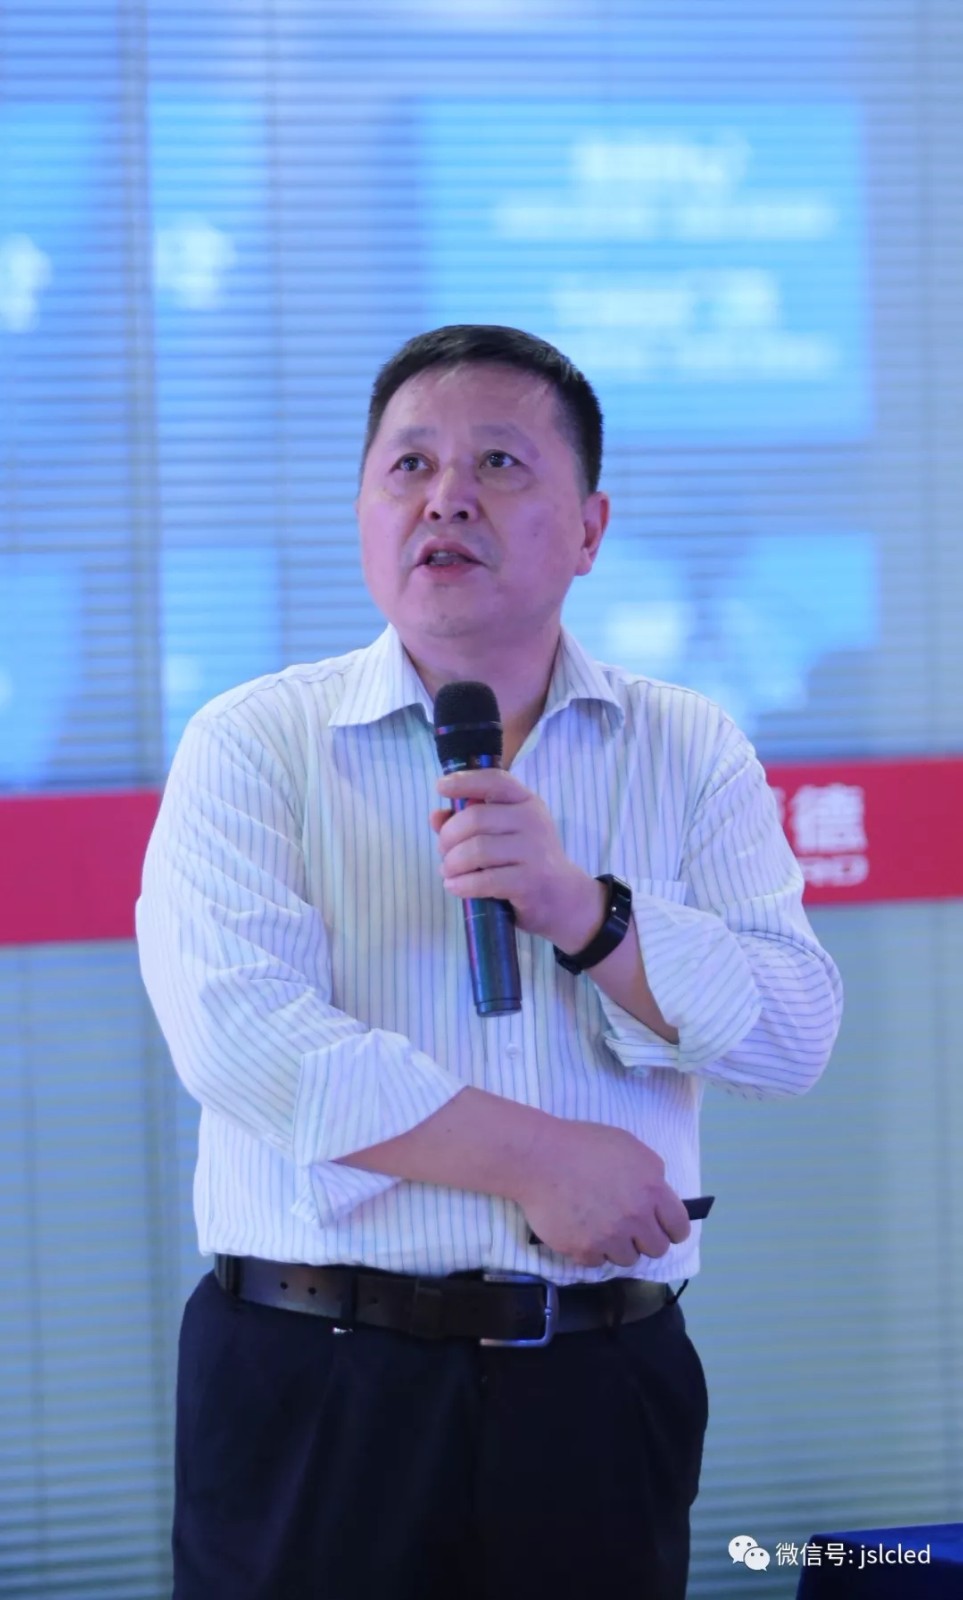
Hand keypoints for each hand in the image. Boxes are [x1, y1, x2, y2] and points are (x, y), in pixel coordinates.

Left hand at [430, 768, 600, 944]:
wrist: (564, 897)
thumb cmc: (526, 860)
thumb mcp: (502, 834)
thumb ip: (468, 821)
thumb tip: (436, 816)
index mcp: (526, 802)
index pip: (495, 781)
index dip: (465, 781)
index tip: (440, 788)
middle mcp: (533, 821)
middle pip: (475, 818)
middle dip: (448, 837)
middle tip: (443, 852)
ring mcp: (534, 851)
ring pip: (477, 850)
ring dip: (452, 863)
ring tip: (448, 872)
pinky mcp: (529, 882)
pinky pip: (485, 880)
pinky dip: (462, 884)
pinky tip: (455, 887)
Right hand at [515, 1118, 691, 1267]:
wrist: (539, 1157)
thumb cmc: (583, 1144)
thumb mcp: (628, 1146)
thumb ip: (651, 1173)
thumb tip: (657, 1196)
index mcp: (651, 1189)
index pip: (678, 1227)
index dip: (672, 1229)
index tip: (663, 1229)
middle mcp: (635, 1217)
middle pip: (657, 1249)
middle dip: (644, 1239)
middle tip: (628, 1228)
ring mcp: (610, 1237)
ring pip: (627, 1259)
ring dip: (617, 1246)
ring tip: (599, 1226)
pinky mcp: (584, 1250)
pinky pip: (597, 1262)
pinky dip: (591, 1250)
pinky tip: (580, 1230)